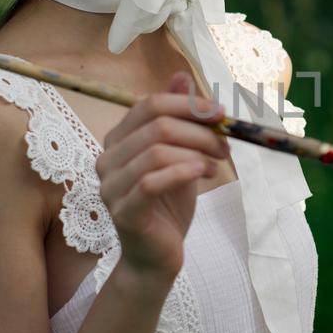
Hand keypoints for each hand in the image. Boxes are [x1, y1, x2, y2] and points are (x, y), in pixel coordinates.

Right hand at [95, 70, 231, 293]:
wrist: (158, 256)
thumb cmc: (168, 205)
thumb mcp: (179, 155)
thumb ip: (177, 118)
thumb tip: (180, 77)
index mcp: (118, 140)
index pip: (149, 105)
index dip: (187, 104)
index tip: (220, 113)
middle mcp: (107, 159)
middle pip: (156, 126)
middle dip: (199, 130)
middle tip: (225, 143)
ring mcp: (110, 186)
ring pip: (156, 151)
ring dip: (196, 152)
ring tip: (218, 163)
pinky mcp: (123, 212)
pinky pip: (151, 182)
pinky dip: (183, 173)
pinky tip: (204, 174)